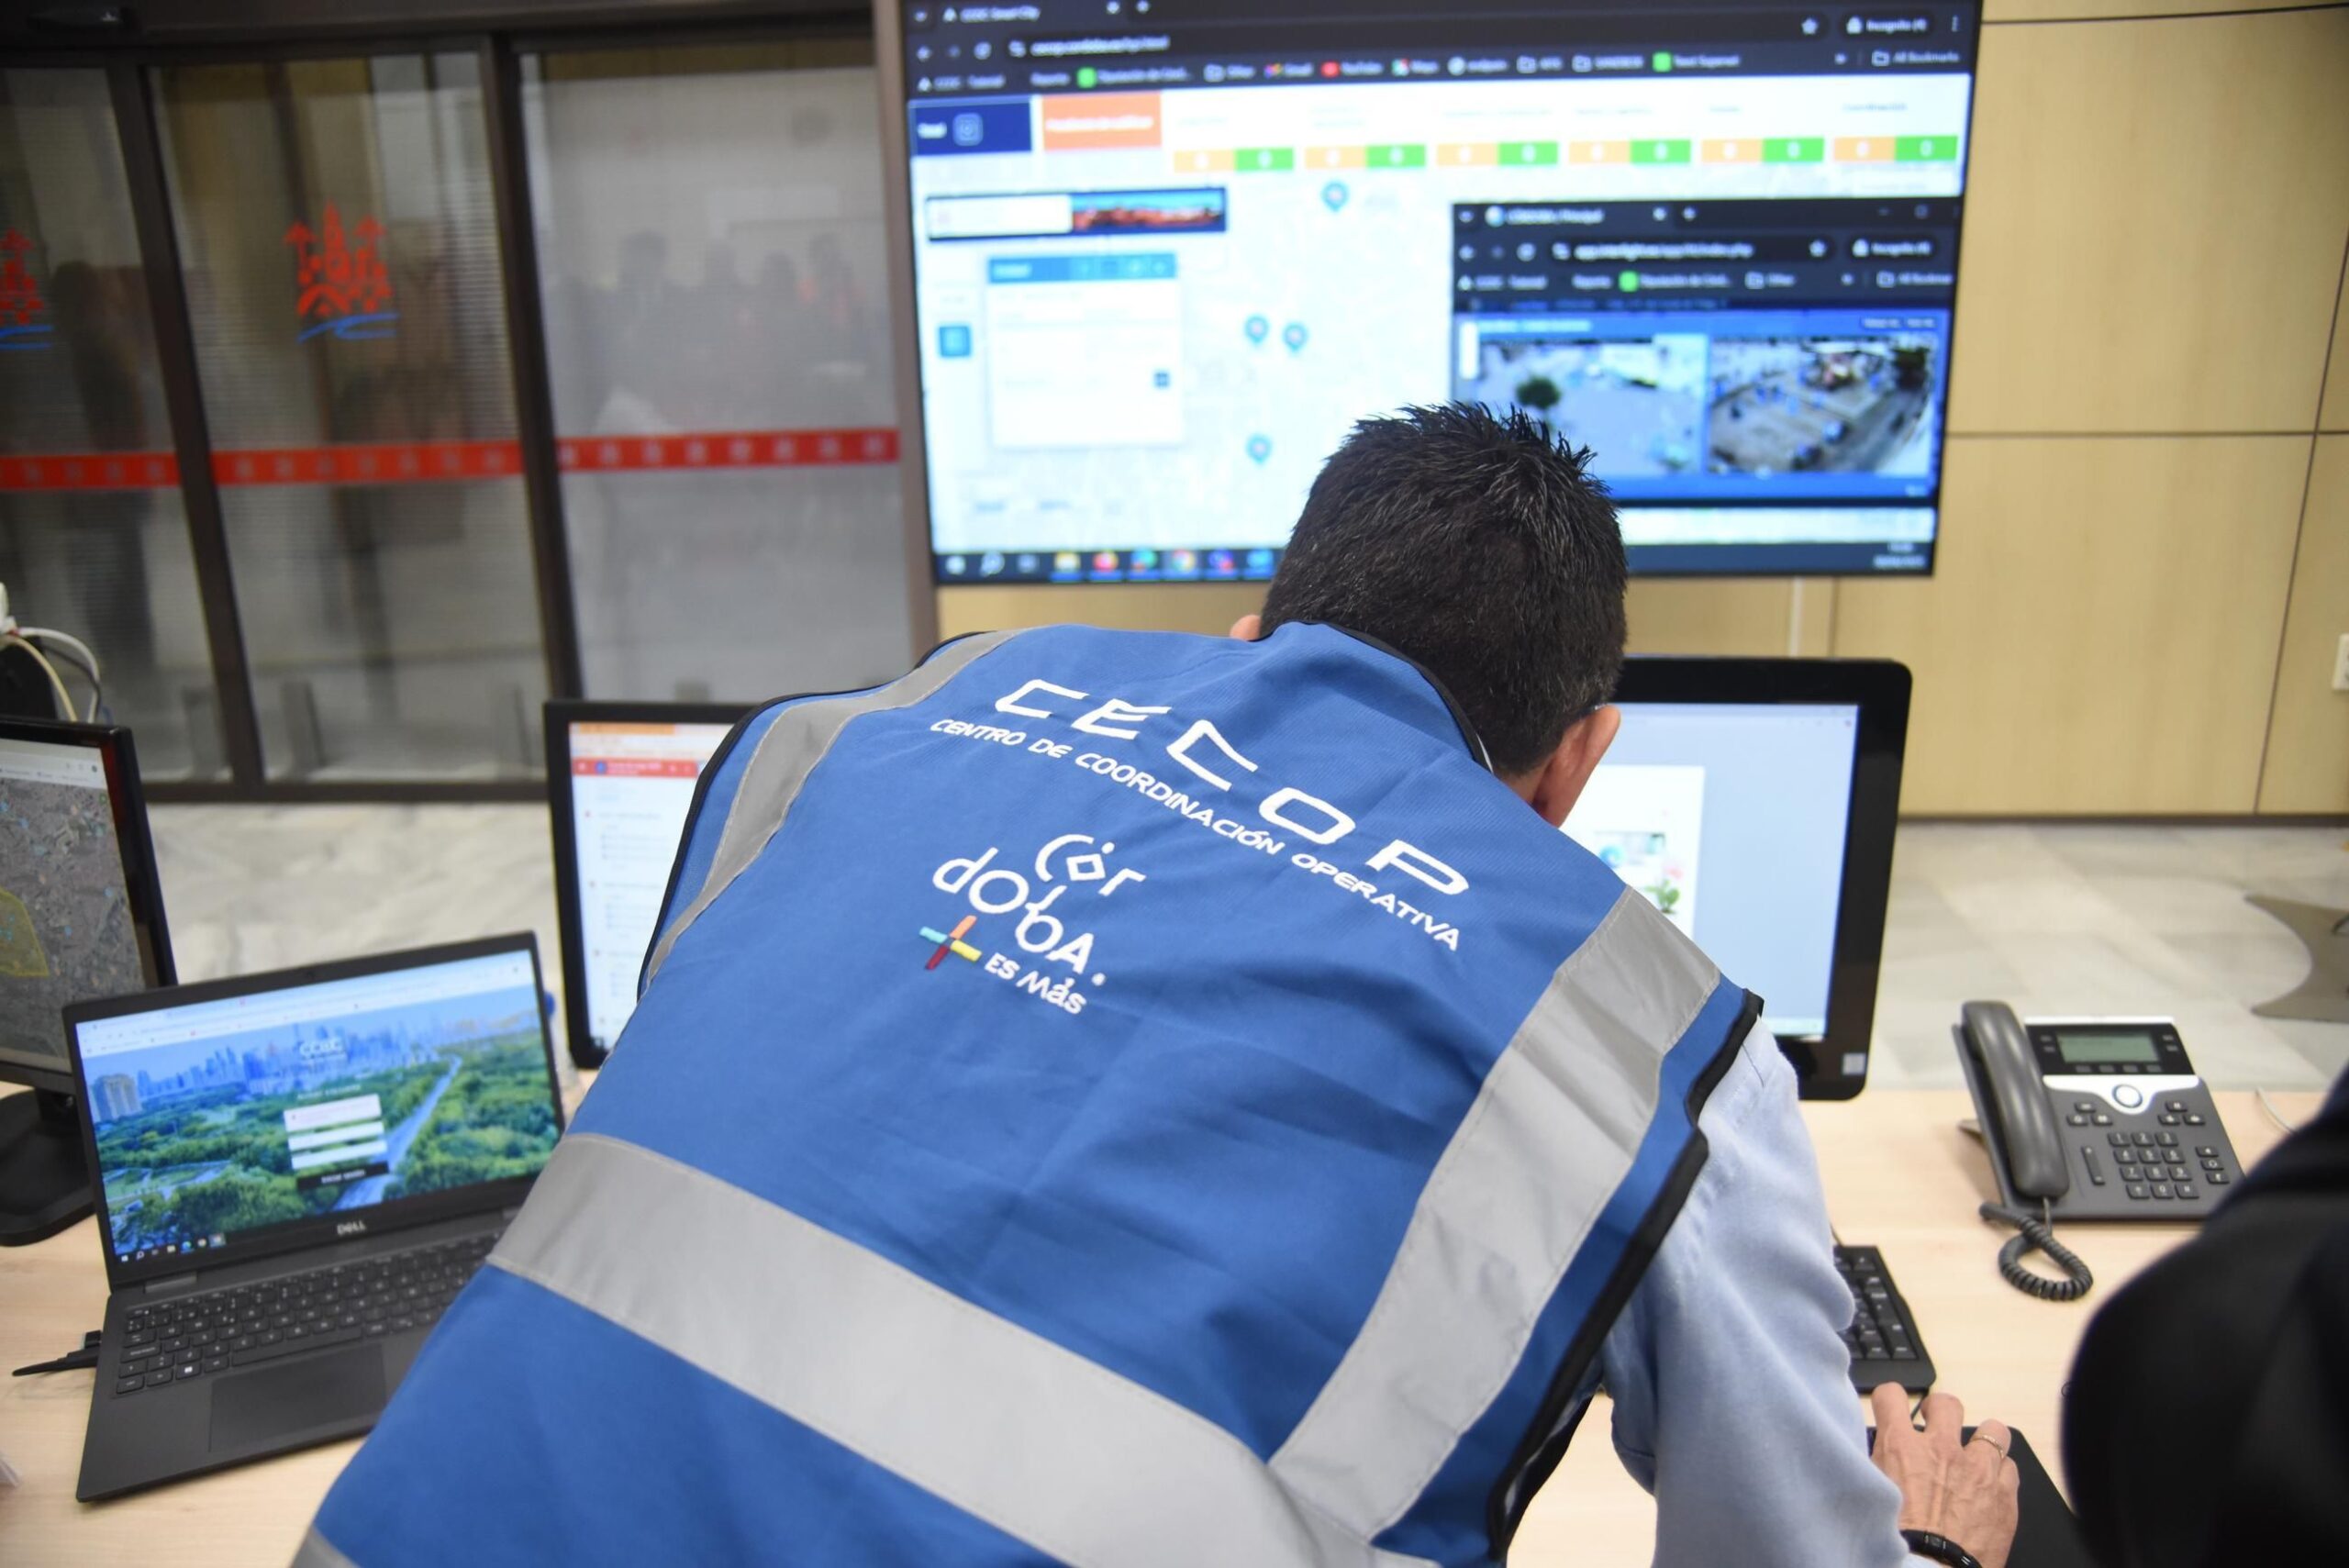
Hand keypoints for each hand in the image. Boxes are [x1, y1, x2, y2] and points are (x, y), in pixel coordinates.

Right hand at [1869, 1384, 2019, 1567]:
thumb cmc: (1896, 1544)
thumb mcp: (1872, 1494)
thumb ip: (1879, 1468)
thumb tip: (1880, 1458)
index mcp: (1900, 1448)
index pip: (1891, 1395)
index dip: (1891, 1400)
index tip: (1893, 1410)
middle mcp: (1941, 1450)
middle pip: (1947, 1403)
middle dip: (1941, 1412)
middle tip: (1936, 1429)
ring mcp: (1978, 1470)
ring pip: (1994, 1430)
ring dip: (1983, 1443)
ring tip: (1975, 1459)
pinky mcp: (2005, 1495)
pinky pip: (2011, 1469)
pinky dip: (2001, 1476)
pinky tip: (1990, 1491)